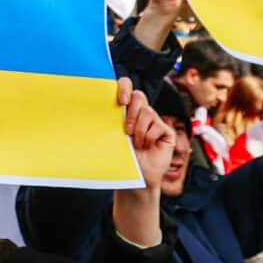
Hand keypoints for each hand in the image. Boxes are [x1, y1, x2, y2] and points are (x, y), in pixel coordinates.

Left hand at [112, 77, 170, 247]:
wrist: (136, 176)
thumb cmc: (123, 156)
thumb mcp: (114, 135)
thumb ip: (112, 120)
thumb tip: (97, 106)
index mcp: (126, 110)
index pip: (126, 86)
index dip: (124, 87)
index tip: (120, 100)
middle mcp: (141, 113)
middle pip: (138, 96)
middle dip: (131, 113)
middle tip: (126, 131)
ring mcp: (154, 121)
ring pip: (147, 112)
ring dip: (139, 130)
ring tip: (136, 144)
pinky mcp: (165, 131)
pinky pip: (157, 125)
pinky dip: (149, 137)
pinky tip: (147, 146)